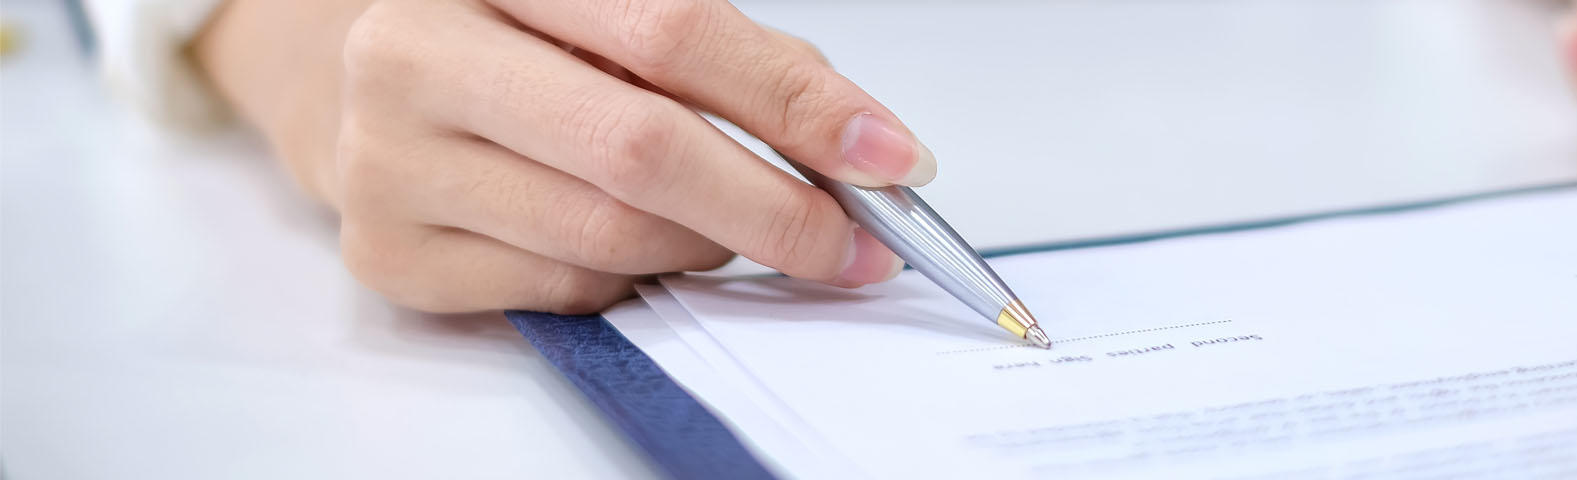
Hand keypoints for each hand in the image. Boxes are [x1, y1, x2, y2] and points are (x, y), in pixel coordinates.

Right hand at [196, 0, 930, 312]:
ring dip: (710, 245)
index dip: (797, 104)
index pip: (675, 32)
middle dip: (775, 207)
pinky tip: (643, 245)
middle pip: (640, 147)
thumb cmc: (511, 36)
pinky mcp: (391, 253)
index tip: (887, 156)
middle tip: (852, 240)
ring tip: (738, 225)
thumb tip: (860, 146)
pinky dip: (635, 279)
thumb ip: (733, 60)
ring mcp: (389, 159)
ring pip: (610, 235)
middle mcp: (417, 53)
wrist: (348, 73)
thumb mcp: (613, 12)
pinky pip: (564, 291)